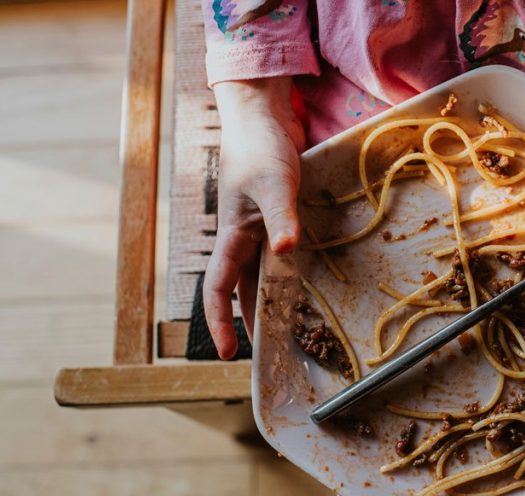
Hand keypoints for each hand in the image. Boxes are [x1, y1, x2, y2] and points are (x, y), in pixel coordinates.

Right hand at [204, 77, 306, 358]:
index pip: (219, 288)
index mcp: (233, 235)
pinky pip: (278, 253)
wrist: (263, 114)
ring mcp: (259, 226)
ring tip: (287, 326)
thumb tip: (286, 250)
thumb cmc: (261, 147)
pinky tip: (305, 280)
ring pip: (261, 273)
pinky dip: (288, 271)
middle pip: (242, 288)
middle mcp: (243, 236)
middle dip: (249, 319)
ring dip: (270, 297)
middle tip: (266, 351)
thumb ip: (281, 218)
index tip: (228, 353)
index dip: (220, 321)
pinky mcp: (276, 215)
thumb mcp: (274, 184)